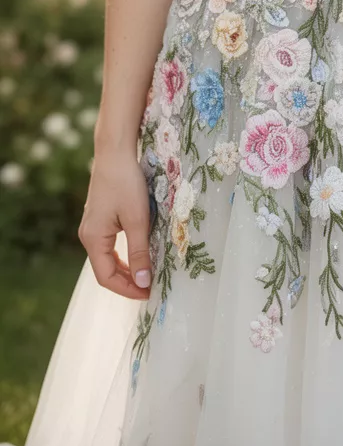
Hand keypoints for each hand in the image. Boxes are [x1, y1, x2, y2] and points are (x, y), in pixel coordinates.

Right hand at [78, 149, 152, 299]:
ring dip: (126, 269)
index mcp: (93, 239)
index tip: (149, 293)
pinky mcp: (99, 218)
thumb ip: (140, 252)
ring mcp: (92, 226)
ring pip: (107, 258)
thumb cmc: (126, 183)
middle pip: (105, 270)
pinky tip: (138, 255)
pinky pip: (109, 246)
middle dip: (127, 282)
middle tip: (150, 287)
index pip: (106, 277)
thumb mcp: (137, 219)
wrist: (115, 152)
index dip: (127, 289)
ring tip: (147, 275)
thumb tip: (143, 282)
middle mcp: (88, 235)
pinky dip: (123, 255)